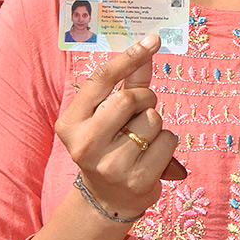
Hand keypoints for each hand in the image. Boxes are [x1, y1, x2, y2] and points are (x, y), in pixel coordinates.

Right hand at [55, 34, 184, 220]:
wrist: (109, 198)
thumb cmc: (110, 145)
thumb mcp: (108, 115)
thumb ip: (128, 82)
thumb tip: (148, 46)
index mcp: (71, 123)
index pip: (101, 80)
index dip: (128, 57)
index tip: (152, 40)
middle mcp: (85, 145)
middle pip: (130, 98)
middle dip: (145, 99)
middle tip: (141, 111)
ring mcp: (111, 166)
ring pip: (153, 120)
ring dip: (156, 124)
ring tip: (142, 139)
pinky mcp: (137, 180)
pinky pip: (168, 141)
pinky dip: (166, 144)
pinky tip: (152, 156)